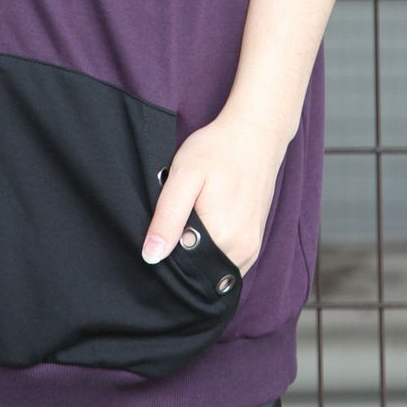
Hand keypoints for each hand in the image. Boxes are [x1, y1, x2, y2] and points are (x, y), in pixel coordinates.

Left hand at [140, 111, 284, 277]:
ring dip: (198, 253)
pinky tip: (206, 223)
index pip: (181, 267)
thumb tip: (151, 256)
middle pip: (198, 271)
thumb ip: (167, 218)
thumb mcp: (184, 176)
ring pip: (213, 269)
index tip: (162, 227)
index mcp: (221, 237)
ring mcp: (251, 249)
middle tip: (178, 218)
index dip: (165, 252)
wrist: (255, 134)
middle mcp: (242, 250)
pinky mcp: (255, 243)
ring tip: (192, 218)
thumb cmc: (218, 150)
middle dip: (181, 254)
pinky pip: (227, 262)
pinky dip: (212, 252)